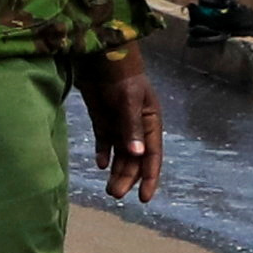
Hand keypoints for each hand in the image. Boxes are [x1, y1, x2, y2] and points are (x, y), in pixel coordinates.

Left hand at [77, 48, 162, 203]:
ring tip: (108, 189)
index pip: (152, 155)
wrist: (100, 54)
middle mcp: (137, 126)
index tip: (144, 198)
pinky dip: (103, 152)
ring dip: (116, 170)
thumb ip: (130, 127)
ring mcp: (119, 122)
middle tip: (114, 195)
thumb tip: (137, 154)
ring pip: (120, 153)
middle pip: (134, 158)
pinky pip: (105, 140)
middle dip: (127, 178)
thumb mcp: (128, 100)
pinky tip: (100, 164)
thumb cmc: (120, 74)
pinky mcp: (102, 117)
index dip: (149, 177)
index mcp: (150, 122)